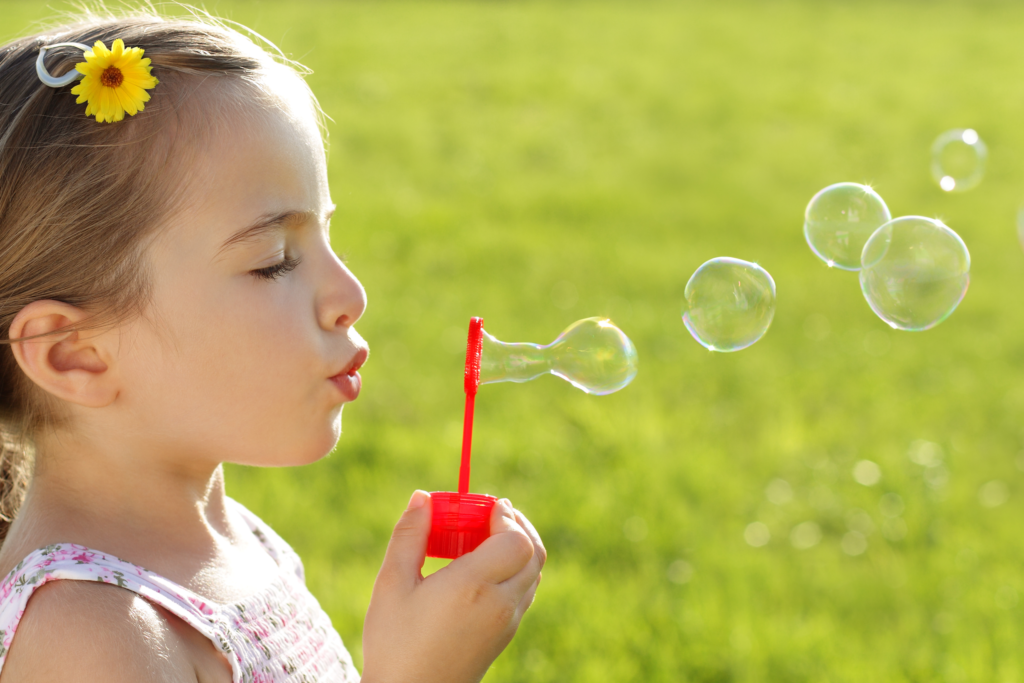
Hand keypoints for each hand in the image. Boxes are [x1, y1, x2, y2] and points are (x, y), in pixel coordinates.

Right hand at [361, 491, 545, 682]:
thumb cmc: (394, 643)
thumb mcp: (392, 584)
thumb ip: (409, 536)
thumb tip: (422, 496)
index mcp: (473, 587)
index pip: (516, 540)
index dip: (507, 516)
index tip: (488, 504)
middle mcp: (499, 604)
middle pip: (533, 553)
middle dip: (518, 525)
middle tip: (491, 514)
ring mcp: (507, 623)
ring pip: (533, 573)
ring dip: (518, 547)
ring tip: (484, 538)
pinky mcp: (505, 636)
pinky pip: (524, 591)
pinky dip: (514, 569)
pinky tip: (482, 568)